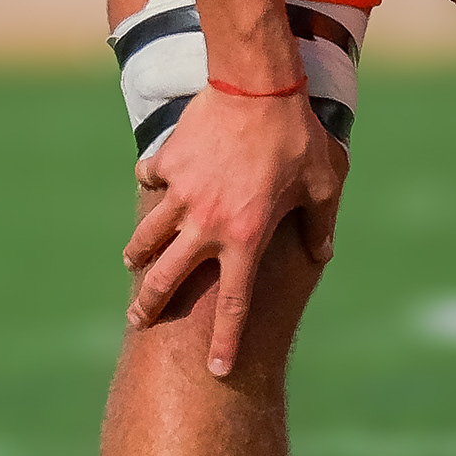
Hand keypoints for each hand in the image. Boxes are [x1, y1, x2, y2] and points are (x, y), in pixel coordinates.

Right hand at [124, 86, 347, 378]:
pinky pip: (152, 181)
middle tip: (137, 322)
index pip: (235, 303)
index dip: (226, 341)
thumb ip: (319, 224)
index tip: (217, 370)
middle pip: (166, 278)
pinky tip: (154, 184)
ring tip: (133, 263)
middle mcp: (207, 224)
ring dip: (138, 254)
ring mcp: (182, 195)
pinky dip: (152, 186)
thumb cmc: (296, 138)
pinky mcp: (167, 164)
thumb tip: (322, 252)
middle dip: (149, 306)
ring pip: (146, 236)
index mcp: (246, 237)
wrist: (256, 85)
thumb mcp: (323, 185)